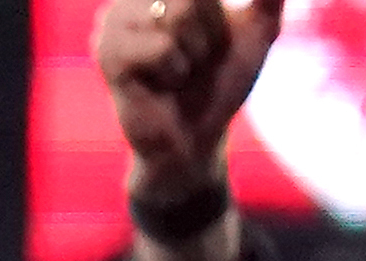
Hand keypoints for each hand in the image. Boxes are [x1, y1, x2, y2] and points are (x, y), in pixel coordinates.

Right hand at [97, 0, 279, 260]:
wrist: (193, 140)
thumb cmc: (219, 82)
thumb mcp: (258, 29)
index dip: (217, 20)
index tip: (210, 50)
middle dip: (211, 31)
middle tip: (195, 60)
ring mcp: (113, 21)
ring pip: (179, 14)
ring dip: (194, 52)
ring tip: (178, 72)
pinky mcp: (107, 52)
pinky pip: (162, 47)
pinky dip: (175, 70)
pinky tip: (162, 84)